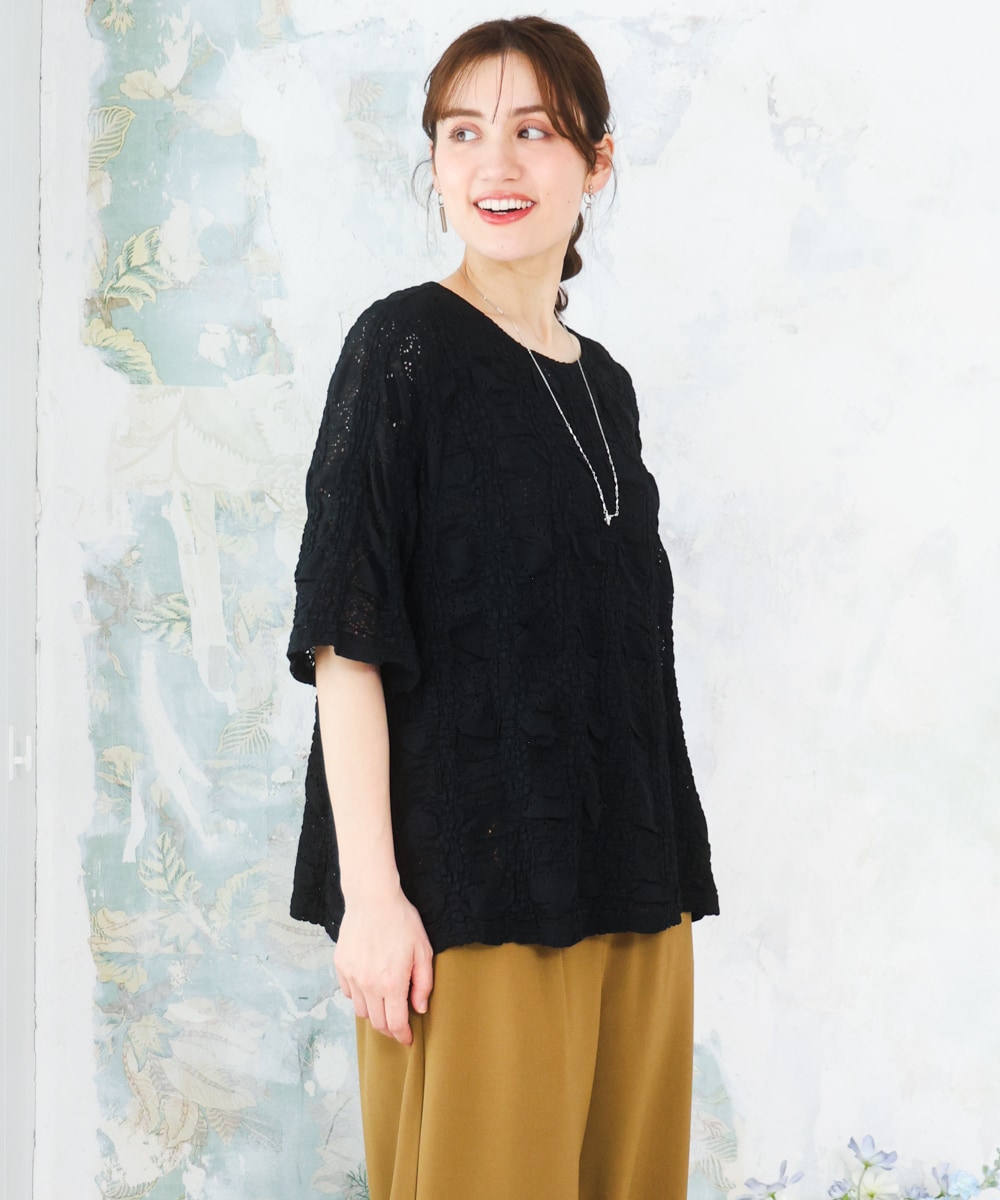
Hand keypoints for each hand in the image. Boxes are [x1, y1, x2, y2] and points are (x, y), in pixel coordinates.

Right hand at [334, 886, 433, 1044]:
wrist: (372, 898)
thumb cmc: (401, 921)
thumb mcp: (423, 950)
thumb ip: (423, 983)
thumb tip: (420, 1007)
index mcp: (391, 983)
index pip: (396, 1023)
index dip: (403, 1035)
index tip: (407, 1039)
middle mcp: (368, 985)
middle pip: (377, 1022)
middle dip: (389, 1029)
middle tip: (398, 1024)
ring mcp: (352, 976)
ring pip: (361, 1010)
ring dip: (374, 1013)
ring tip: (384, 1005)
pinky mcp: (340, 966)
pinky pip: (349, 993)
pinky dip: (360, 996)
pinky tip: (370, 986)